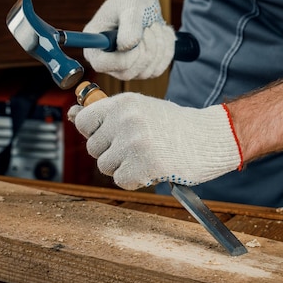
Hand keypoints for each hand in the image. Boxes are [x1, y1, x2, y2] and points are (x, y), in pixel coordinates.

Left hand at [68, 93, 242, 189]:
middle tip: (139, 147)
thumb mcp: (141, 109)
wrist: (209, 137)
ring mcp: (135, 142)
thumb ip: (109, 114)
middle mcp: (126, 119)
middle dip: (112, 153)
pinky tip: (152, 169)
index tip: (112, 135)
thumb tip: (72, 114)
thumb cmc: (175, 125)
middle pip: (94, 149)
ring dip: (124, 167)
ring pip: (106, 166)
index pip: (84, 121)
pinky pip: (121, 180)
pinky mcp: (144, 164)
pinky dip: (135, 180)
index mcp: (124, 102)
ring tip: (148, 156)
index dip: (95, 132)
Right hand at [83, 0, 175, 79]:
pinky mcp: (142, 68)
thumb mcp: (130, 7)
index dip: (122, 58)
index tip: (137, 41)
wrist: (142, 0)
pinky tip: (162, 33)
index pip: (102, 65)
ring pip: (147, 71)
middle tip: (150, 27)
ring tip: (156, 25)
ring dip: (159, 46)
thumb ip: (129, 26)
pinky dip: (166, 49)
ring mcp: (126, 67)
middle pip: (127, 73)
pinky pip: (159, 68)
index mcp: (95, 44)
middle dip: (146, 50)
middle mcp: (108, 61)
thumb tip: (128, 46)